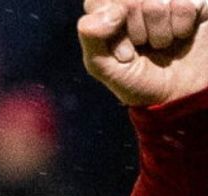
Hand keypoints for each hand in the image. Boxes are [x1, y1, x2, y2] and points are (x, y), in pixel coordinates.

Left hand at [79, 0, 207, 105]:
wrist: (179, 96)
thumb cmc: (138, 80)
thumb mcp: (103, 66)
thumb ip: (91, 37)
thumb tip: (110, 11)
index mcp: (109, 10)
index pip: (99, 2)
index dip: (109, 29)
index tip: (123, 53)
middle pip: (128, 1)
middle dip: (136, 33)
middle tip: (144, 47)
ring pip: (155, 3)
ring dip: (159, 34)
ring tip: (161, 44)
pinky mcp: (193, 0)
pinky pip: (183, 4)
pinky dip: (181, 27)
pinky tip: (181, 35)